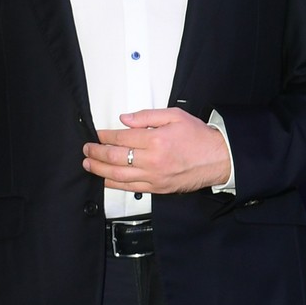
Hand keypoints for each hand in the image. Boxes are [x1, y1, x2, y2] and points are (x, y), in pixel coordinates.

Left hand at [84, 107, 230, 194]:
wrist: (219, 158)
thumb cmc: (199, 137)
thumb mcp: (174, 116)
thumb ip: (147, 115)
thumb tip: (124, 119)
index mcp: (156, 139)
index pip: (121, 137)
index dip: (104, 136)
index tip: (97, 134)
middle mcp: (152, 160)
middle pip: (114, 157)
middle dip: (96, 153)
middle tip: (86, 149)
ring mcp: (154, 177)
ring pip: (118, 175)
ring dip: (99, 170)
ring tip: (88, 164)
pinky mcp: (158, 188)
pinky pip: (131, 188)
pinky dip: (114, 184)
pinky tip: (105, 179)